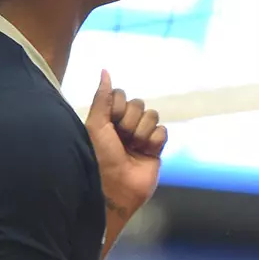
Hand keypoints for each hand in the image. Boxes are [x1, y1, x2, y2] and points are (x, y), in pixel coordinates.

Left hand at [85, 70, 168, 218]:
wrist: (113, 189)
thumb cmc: (99, 156)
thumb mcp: (96, 125)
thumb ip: (103, 98)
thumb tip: (105, 70)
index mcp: (108, 119)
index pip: (122, 96)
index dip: (119, 106)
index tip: (112, 122)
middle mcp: (124, 126)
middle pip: (139, 104)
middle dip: (131, 121)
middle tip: (122, 138)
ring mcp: (141, 137)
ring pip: (152, 116)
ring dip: (142, 132)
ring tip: (133, 147)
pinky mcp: (155, 149)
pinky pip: (162, 132)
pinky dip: (154, 141)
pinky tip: (146, 152)